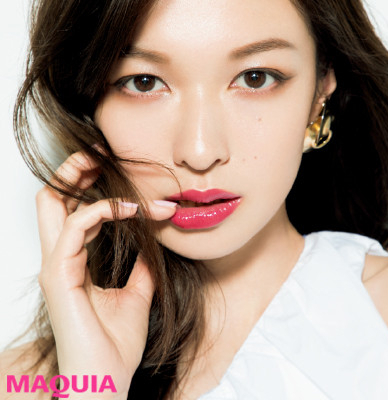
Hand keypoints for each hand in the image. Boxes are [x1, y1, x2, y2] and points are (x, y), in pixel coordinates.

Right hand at [36, 151, 176, 398]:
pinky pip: (74, 227)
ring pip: (54, 204)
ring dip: (84, 179)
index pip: (72, 211)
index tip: (118, 169)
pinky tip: (130, 209)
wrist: (107, 381)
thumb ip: (142, 268)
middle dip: (72, 170)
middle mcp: (60, 259)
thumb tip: (154, 247)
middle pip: (52, 199)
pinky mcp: (60, 276)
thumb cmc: (116, 343)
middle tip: (100, 152)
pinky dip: (102, 210)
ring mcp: (57, 266)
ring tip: (110, 163)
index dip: (90, 185)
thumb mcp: (137, 294)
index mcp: (75, 262)